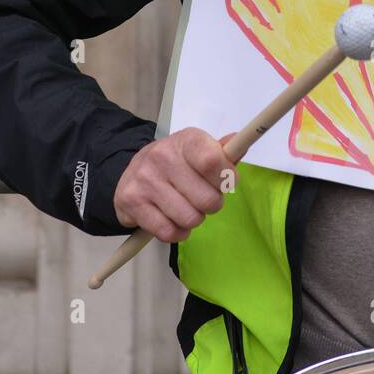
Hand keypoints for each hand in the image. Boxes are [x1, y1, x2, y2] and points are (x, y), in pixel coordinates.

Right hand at [114, 127, 235, 241]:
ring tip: (188, 208)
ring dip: (195, 219)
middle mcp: (162, 157)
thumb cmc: (177, 162)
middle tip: (204, 198)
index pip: (212, 162)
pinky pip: (169, 232)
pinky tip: (175, 220)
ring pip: (189, 219)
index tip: (228, 182)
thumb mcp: (199, 149)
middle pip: (207, 199)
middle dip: (212, 204)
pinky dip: (178, 233)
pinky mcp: (132, 203)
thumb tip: (241, 145)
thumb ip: (223, 152)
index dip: (227, 178)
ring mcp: (146, 181)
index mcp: (185, 140)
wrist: (132, 172)